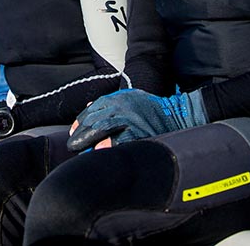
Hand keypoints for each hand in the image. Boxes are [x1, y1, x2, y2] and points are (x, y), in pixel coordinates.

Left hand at [66, 89, 207, 151]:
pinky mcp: (140, 132)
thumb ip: (109, 102)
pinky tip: (99, 152)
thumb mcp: (129, 98)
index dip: (80, 121)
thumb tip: (88, 106)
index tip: (73, 131)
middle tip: (73, 145)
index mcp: (118, 98)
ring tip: (82, 151)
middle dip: (81, 133)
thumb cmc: (150, 109)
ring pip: (103, 128)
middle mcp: (123, 106)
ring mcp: (131, 119)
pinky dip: (108, 146)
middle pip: (95, 119)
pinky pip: (120, 141)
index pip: (92, 109)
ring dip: (89, 140)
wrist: (176, 115)